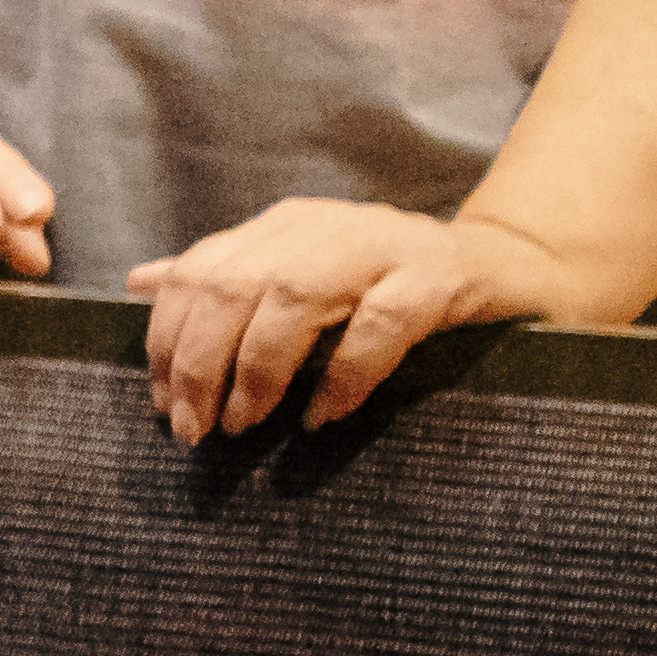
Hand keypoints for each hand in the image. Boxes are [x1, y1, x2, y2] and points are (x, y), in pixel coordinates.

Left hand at [120, 201, 572, 440]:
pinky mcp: (442, 277)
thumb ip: (227, 278)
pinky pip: (381, 321)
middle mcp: (327, 227)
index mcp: (285, 227)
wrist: (515, 269)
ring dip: (259, 367)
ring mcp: (386, 246)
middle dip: (200, 361)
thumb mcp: (305, 277)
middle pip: (234, 284)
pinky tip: (321, 416)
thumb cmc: (398, 286)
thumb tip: (141, 282)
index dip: (169, 338)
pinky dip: (343, 372)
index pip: (199, 272)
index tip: (160, 402)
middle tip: (193, 428)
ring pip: (295, 294)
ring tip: (244, 423)